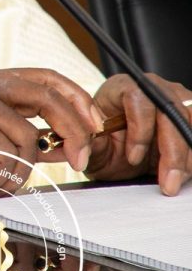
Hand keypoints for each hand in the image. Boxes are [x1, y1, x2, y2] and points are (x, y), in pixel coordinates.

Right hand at [0, 68, 102, 203]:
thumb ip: (22, 140)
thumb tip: (67, 145)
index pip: (44, 76)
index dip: (76, 98)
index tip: (94, 126)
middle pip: (46, 95)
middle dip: (74, 130)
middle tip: (78, 161)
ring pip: (27, 135)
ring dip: (20, 171)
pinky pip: (6, 154)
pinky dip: (2, 178)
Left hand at [85, 73, 191, 194]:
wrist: (121, 154)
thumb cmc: (106, 145)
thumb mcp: (93, 147)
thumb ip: (92, 143)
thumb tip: (87, 143)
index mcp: (122, 88)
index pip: (139, 98)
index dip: (140, 129)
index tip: (133, 158)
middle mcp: (153, 89)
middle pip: (172, 113)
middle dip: (173, 152)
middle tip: (167, 182)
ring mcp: (176, 101)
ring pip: (191, 124)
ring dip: (187, 157)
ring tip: (174, 181)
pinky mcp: (190, 116)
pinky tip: (183, 174)